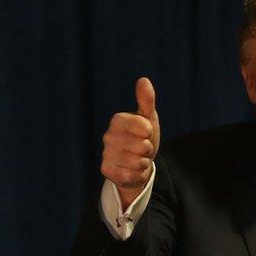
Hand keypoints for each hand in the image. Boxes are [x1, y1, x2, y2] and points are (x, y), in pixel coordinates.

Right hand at [101, 77, 160, 208]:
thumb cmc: (143, 138)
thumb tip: (143, 80)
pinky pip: (129, 175)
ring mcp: (106, 153)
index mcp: (118, 120)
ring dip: (143, 163)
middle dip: (148, 150)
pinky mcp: (106, 170)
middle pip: (142, 146)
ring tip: (138, 160)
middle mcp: (108, 136)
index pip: (143, 126)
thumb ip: (146, 100)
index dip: (150, 132)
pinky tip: (133, 171)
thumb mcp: (148, 119)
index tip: (146, 133)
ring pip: (136, 162)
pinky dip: (136, 175)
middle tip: (143, 149)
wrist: (136, 164)